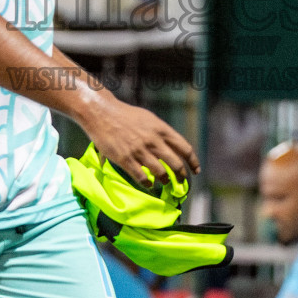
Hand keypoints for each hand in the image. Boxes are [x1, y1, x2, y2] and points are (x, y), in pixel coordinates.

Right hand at [84, 97, 198, 185]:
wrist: (102, 113)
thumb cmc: (126, 115)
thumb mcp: (149, 119)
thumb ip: (161, 132)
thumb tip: (172, 145)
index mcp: (161, 129)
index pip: (185, 149)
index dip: (193, 162)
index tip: (196, 171)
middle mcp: (154, 141)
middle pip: (176, 164)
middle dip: (181, 176)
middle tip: (181, 182)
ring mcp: (140, 151)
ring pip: (160, 173)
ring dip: (164, 181)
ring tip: (163, 183)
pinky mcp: (126, 160)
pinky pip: (141, 177)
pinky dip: (148, 183)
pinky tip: (149, 184)